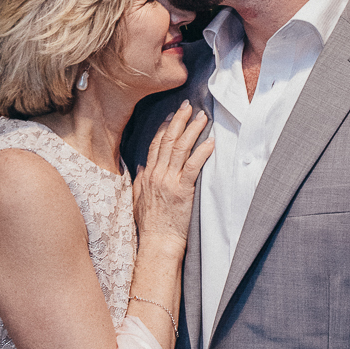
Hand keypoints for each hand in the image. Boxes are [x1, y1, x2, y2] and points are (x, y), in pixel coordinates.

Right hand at [134, 100, 212, 248]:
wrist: (158, 242)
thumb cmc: (151, 224)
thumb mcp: (139, 199)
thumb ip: (141, 181)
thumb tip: (141, 167)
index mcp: (148, 175)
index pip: (156, 144)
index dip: (164, 127)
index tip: (172, 115)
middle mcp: (158, 174)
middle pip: (168, 140)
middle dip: (179, 121)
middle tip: (188, 106)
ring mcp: (170, 182)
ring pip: (181, 149)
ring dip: (193, 130)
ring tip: (203, 117)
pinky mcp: (183, 191)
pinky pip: (193, 166)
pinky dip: (202, 152)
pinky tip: (210, 141)